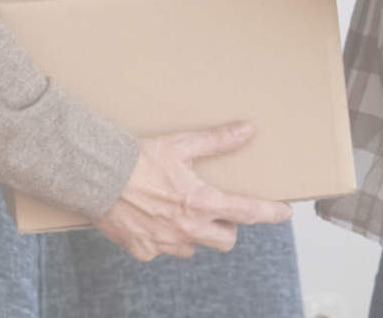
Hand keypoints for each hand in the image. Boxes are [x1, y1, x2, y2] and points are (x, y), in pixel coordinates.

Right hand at [94, 122, 293, 260]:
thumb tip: (246, 131)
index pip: (247, 212)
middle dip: (227, 228)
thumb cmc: (139, 158)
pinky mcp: (144, 251)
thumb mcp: (181, 145)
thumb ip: (217, 141)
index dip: (270, 213)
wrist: (98, 177)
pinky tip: (153, 220)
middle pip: (225, 240)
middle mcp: (187, 229)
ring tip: (181, 214)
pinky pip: (162, 250)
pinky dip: (162, 238)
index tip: (284, 213)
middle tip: (218, 211)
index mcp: (201, 203)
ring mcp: (165, 243)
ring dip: (194, 234)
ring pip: (193, 248)